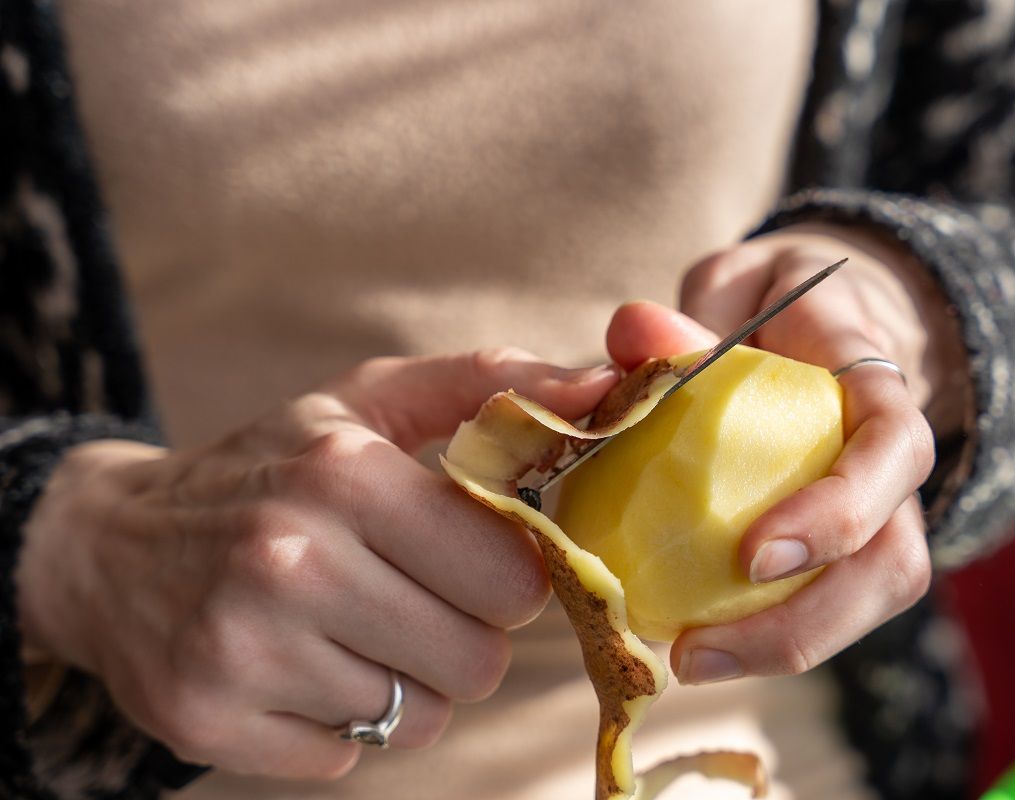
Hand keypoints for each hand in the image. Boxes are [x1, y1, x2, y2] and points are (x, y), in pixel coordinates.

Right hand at [17, 350, 616, 778]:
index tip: (478, 562)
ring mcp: (241, 648)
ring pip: (421, 718)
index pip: (510, 574)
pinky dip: (344, 723)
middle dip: (467, 636)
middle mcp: (288, 560)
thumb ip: (491, 387)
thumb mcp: (368, 405)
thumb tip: (609, 384)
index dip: (509, 576)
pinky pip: (349, 758)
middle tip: (419, 601)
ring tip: (356, 630)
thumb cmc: (270, 467)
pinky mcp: (206, 719)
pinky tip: (303, 668)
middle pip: (478, 660)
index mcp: (344, 474)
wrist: (109, 545)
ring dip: (409, 683)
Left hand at [607, 224, 966, 683]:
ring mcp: (874, 512)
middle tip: (701, 650)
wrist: (814, 319)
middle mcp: (889, 466)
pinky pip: (821, 603)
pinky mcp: (838, 547)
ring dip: (783, 648)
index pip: (893, 447)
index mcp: (873, 385)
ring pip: (867, 600)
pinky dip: (763, 637)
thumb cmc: (773, 304)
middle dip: (810, 621)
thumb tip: (635, 332)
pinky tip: (688, 646)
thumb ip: (693, 312)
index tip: (754, 555)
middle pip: (895, 561)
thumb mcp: (735, 286)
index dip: (841, 509)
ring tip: (690, 663)